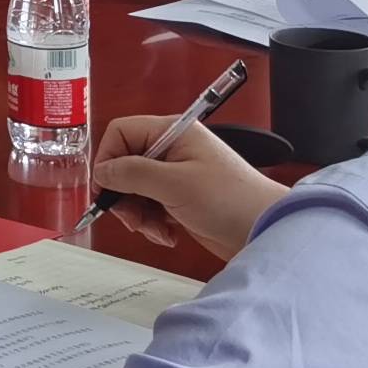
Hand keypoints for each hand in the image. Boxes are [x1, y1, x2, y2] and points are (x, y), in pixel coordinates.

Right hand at [88, 114, 284, 261]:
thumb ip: (132, 173)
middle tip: (133, 218)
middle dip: (124, 194)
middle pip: (125, 164)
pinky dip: (153, 223)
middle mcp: (172, 149)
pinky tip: (169, 234)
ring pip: (136, 189)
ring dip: (139, 214)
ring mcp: (177, 175)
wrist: (266, 230)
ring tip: (155, 230)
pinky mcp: (182, 199)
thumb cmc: (229, 199)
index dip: (108, 159)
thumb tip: (102, 172)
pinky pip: (151, 206)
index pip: (121, 133)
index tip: (106, 189)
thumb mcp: (174, 184)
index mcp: (172, 132)